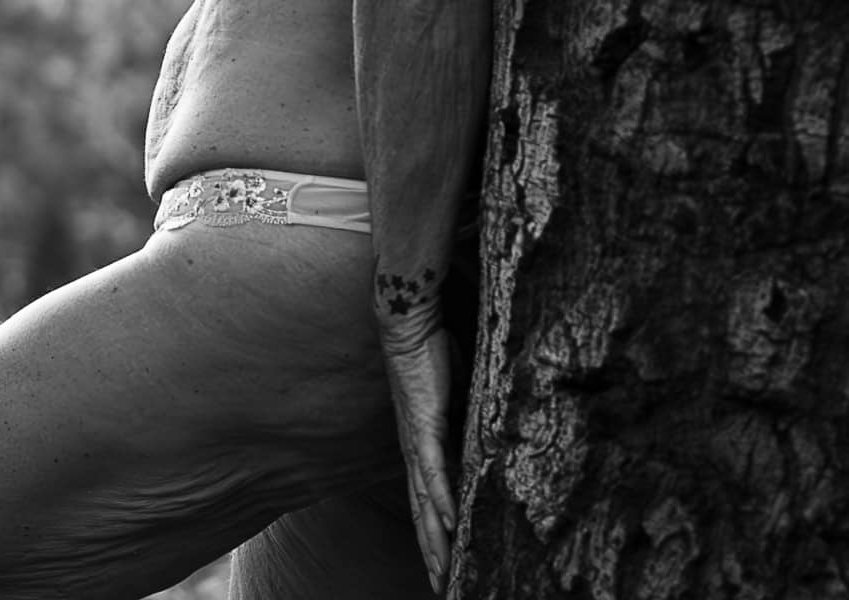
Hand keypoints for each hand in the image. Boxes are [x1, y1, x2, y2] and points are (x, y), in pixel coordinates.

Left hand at [385, 327, 454, 594]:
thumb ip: (466, 417)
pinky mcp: (424, 425)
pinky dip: (442, 499)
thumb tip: (487, 431)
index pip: (425, 497)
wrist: (410, 324)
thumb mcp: (456, 396)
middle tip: (440, 584)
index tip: (441, 561)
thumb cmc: (431, 354)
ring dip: (434, 537)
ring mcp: (417, 439)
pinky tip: (450, 524)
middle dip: (431, 549)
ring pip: (425, 500)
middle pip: (421, 510)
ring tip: (442, 570)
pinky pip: (434, 469)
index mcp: (419, 443)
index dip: (432, 531)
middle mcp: (414, 449)